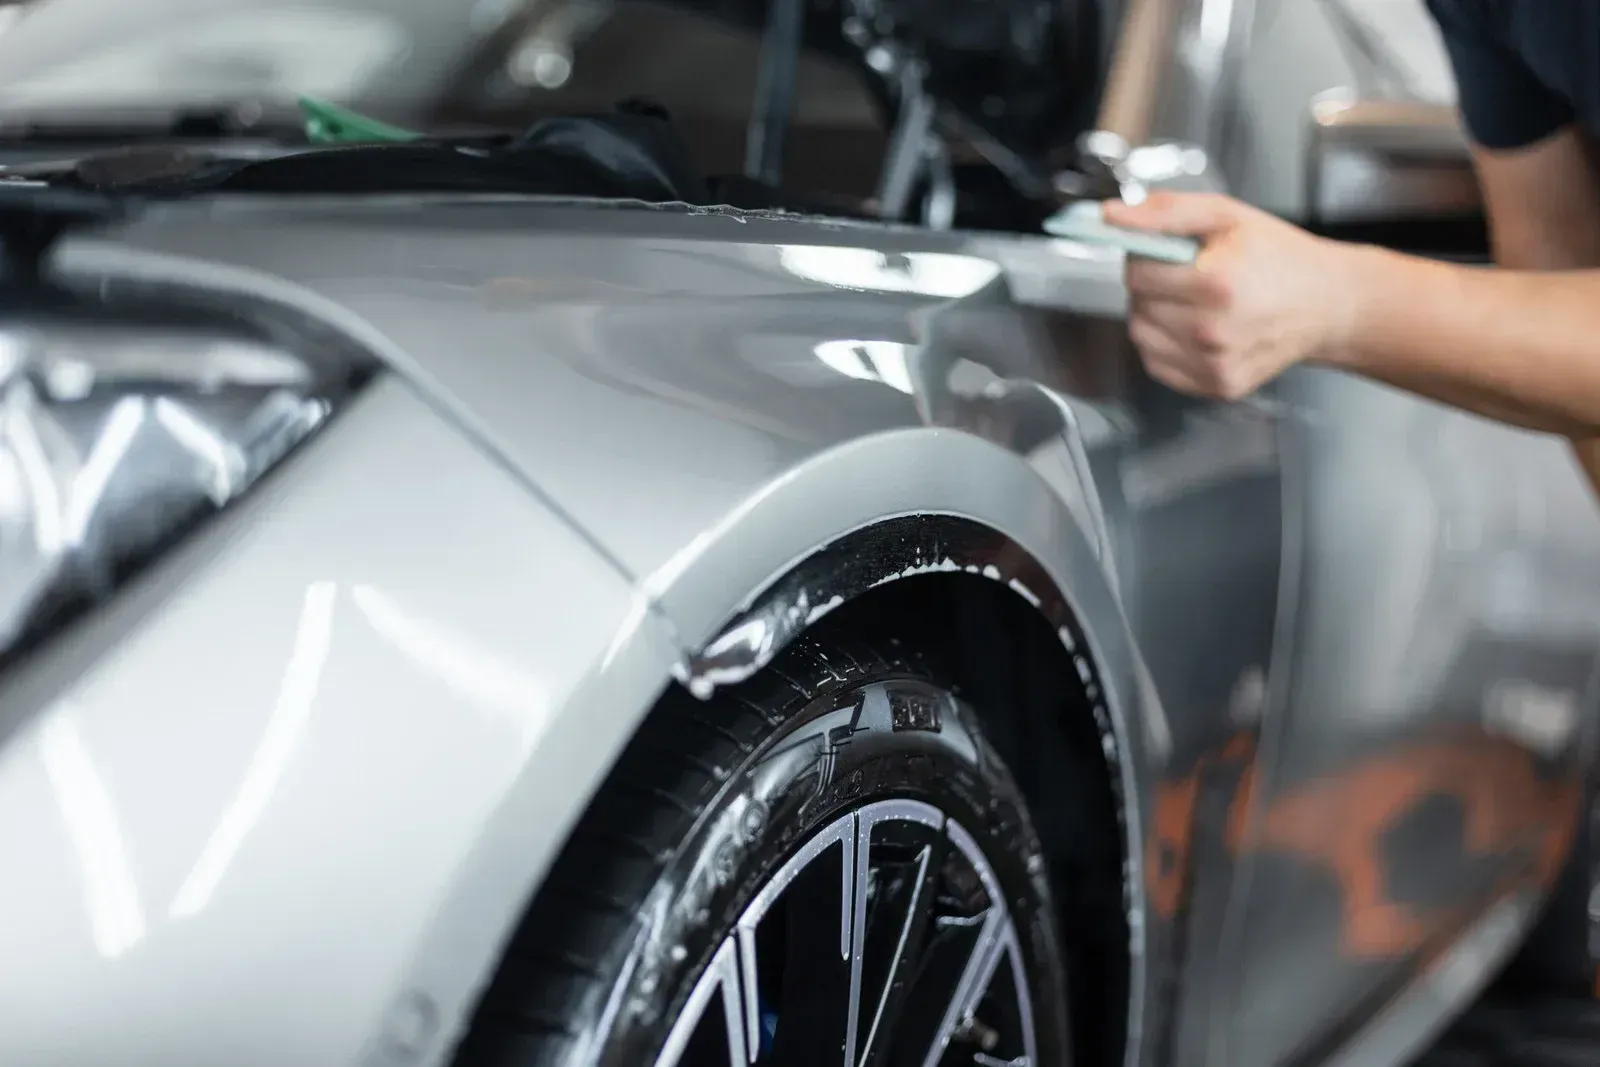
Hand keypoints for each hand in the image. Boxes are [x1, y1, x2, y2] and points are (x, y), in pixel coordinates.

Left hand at [1103, 192, 1364, 399]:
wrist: (1327, 304)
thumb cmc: (1279, 257)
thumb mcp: (1225, 216)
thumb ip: (1164, 213)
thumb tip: (1111, 216)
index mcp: (1217, 285)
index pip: (1137, 273)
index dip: (1147, 256)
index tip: (1172, 252)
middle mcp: (1214, 332)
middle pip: (1137, 306)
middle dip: (1153, 285)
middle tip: (1188, 275)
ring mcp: (1215, 365)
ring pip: (1142, 337)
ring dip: (1155, 315)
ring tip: (1192, 301)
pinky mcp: (1218, 386)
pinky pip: (1158, 364)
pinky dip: (1167, 344)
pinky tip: (1197, 326)